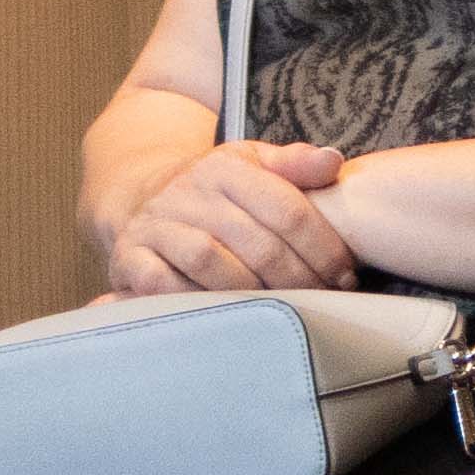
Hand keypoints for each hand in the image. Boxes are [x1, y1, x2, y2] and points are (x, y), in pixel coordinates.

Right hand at [104, 141, 359, 295]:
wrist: (140, 198)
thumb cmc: (216, 190)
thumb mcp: (254, 164)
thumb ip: (296, 163)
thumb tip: (333, 163)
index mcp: (225, 167)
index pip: (287, 210)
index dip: (324, 248)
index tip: (345, 274)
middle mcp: (187, 192)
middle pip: (256, 243)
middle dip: (298, 276)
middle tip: (322, 296)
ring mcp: (155, 225)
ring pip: (211, 262)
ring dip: (253, 291)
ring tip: (283, 306)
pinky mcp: (129, 256)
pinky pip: (164, 284)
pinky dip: (197, 300)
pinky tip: (228, 312)